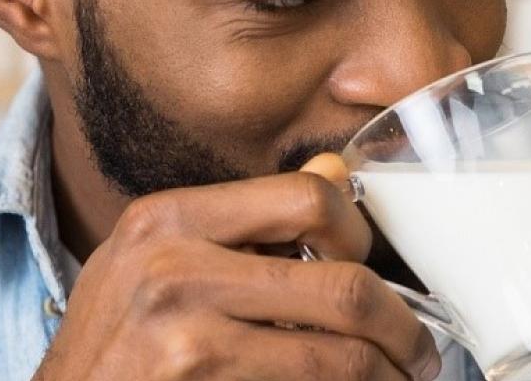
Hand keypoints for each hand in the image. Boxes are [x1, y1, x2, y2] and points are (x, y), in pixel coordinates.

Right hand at [33, 155, 440, 380]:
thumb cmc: (114, 344)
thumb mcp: (157, 262)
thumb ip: (246, 222)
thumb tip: (334, 170)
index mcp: (169, 218)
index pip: (310, 197)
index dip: (362, 235)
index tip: (373, 268)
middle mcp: (172, 268)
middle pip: (345, 285)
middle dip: (401, 327)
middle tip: (417, 352)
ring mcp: (183, 335)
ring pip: (342, 354)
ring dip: (387, 374)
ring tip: (396, 380)